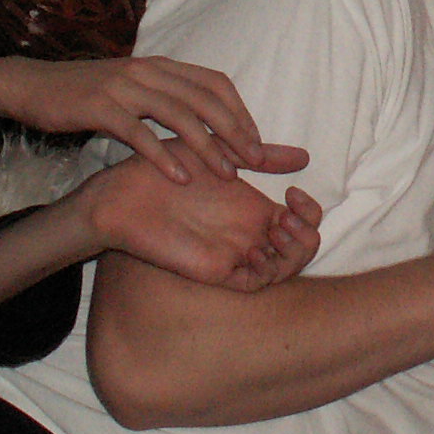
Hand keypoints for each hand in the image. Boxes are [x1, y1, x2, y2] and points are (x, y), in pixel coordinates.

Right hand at [0, 54, 308, 183]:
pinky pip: (139, 133)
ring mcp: (124, 86)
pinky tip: (179, 177)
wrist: (31, 86)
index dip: (240, 111)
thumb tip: (200, 117)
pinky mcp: (100, 107)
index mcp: (159, 65)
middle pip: (206, 98)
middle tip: (256, 161)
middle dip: (236, 130)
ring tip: (227, 174)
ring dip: (208, 146)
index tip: (256, 142)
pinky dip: (163, 155)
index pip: (215, 83)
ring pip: (179, 114)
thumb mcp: (131, 88)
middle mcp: (147, 71)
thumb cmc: (84, 93)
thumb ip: (163, 97)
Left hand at [77, 158, 323, 291]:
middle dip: (308, 232)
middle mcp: (249, 234)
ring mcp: (235, 253)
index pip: (301, 221)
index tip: (294, 190)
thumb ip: (260, 156)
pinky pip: (256, 282)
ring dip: (294, 251)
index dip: (309, 211)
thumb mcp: (220, 151)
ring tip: (277, 228)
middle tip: (286, 213)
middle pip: (301, 248)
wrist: (124, 192)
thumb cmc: (165, 166)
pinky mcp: (217, 270)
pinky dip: (269, 269)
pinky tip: (258, 247)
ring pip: (285, 268)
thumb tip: (305, 155)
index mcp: (253, 209)